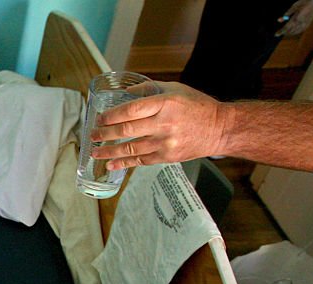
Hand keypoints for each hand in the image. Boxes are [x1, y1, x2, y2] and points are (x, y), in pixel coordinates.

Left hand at [89, 82, 228, 170]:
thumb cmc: (197, 106)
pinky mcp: (167, 157)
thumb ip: (149, 90)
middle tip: (92, 136)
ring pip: (130, 148)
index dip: (111, 116)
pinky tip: (112, 164)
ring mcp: (165, 142)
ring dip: (109, 151)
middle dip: (105, 134)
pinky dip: (124, 163)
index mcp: (165, 103)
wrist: (220, 128)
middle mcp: (164, 124)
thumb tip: (125, 94)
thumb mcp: (175, 89)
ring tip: (95, 152)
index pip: (131, 110)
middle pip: (126, 130)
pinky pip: (141, 161)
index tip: (100, 119)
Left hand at [276, 0, 312, 36]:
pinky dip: (295, 32)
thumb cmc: (304, 2)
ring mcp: (305, 24)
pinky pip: (300, 30)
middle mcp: (301, 23)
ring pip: (295, 32)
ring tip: (284, 33)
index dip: (281, 31)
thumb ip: (287, 14)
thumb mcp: (294, 6)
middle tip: (279, 33)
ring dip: (289, 33)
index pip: (286, 27)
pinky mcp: (308, 24)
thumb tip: (279, 20)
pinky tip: (293, 31)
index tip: (276, 34)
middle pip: (290, 31)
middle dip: (284, 33)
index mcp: (296, 18)